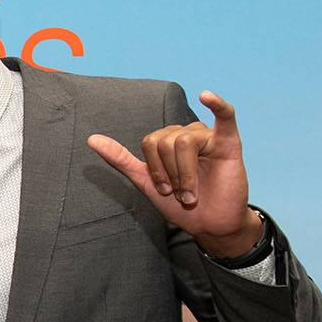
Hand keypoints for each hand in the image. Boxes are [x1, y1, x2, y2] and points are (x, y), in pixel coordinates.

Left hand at [85, 91, 261, 258]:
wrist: (209, 225)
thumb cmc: (180, 204)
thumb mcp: (145, 182)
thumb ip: (121, 159)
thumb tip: (91, 139)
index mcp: (168, 140)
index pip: (150, 142)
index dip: (155, 170)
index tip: (165, 189)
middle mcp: (187, 134)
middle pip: (165, 142)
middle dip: (170, 174)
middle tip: (182, 193)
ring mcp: (208, 136)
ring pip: (183, 142)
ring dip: (185, 175)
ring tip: (193, 193)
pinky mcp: (229, 142)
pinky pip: (225, 117)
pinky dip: (217, 104)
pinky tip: (206, 97)